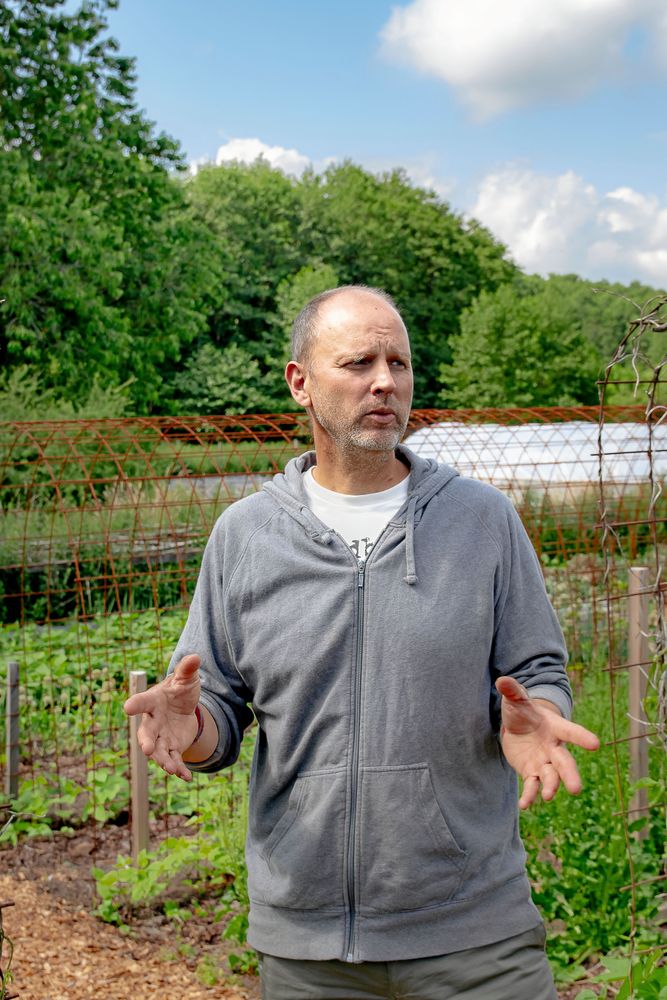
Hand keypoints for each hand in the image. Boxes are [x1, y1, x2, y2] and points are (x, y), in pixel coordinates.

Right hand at [124, 653, 200, 780]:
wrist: (185, 706)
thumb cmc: (180, 690)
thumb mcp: (186, 679)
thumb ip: (187, 669)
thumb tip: (194, 657)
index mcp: (152, 702)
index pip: (141, 702)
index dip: (135, 704)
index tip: (128, 707)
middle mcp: (153, 722)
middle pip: (146, 734)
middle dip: (146, 742)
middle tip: (146, 749)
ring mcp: (161, 737)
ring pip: (158, 751)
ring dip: (163, 760)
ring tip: (170, 769)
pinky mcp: (172, 748)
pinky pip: (174, 760)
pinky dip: (179, 769)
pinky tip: (186, 777)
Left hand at [496, 676, 599, 808]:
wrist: (518, 726)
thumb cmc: (522, 710)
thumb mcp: (516, 699)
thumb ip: (512, 691)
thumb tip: (502, 680)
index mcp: (555, 727)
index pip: (570, 731)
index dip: (582, 737)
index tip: (595, 744)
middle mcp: (553, 747)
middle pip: (565, 762)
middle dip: (570, 775)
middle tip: (576, 789)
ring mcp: (544, 762)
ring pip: (551, 777)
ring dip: (551, 787)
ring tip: (548, 796)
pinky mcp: (531, 772)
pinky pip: (532, 786)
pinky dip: (529, 795)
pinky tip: (524, 805)